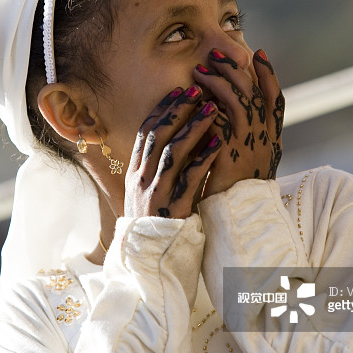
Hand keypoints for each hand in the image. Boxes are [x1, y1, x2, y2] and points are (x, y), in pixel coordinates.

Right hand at [124, 85, 221, 218]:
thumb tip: (168, 142)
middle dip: (179, 109)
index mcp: (133, 173)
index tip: (180, 90)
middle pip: (158, 135)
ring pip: (173, 152)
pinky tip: (219, 142)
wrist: (149, 263)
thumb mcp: (145, 194)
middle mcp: (140, 180)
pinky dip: (204, 158)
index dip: (163, 109)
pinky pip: (189, 178)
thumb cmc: (154, 225)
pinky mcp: (172, 209)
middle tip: (198, 89)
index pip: (146, 132)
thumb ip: (153, 170)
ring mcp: (154, 194)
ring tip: (212, 108)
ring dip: (194, 127)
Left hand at [194, 48, 284, 196]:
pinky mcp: (233, 154)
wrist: (235, 221)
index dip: (269, 75)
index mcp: (272, 140)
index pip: (277, 100)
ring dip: (220, 82)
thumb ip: (247, 138)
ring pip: (241, 102)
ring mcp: (252, 146)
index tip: (258, 53)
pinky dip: (211, 104)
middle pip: (257, 94)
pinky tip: (196, 96)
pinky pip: (223, 121)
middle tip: (217, 54)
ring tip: (200, 70)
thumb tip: (232, 112)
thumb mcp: (248, 162)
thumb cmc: (236, 192)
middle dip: (237, 70)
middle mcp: (266, 140)